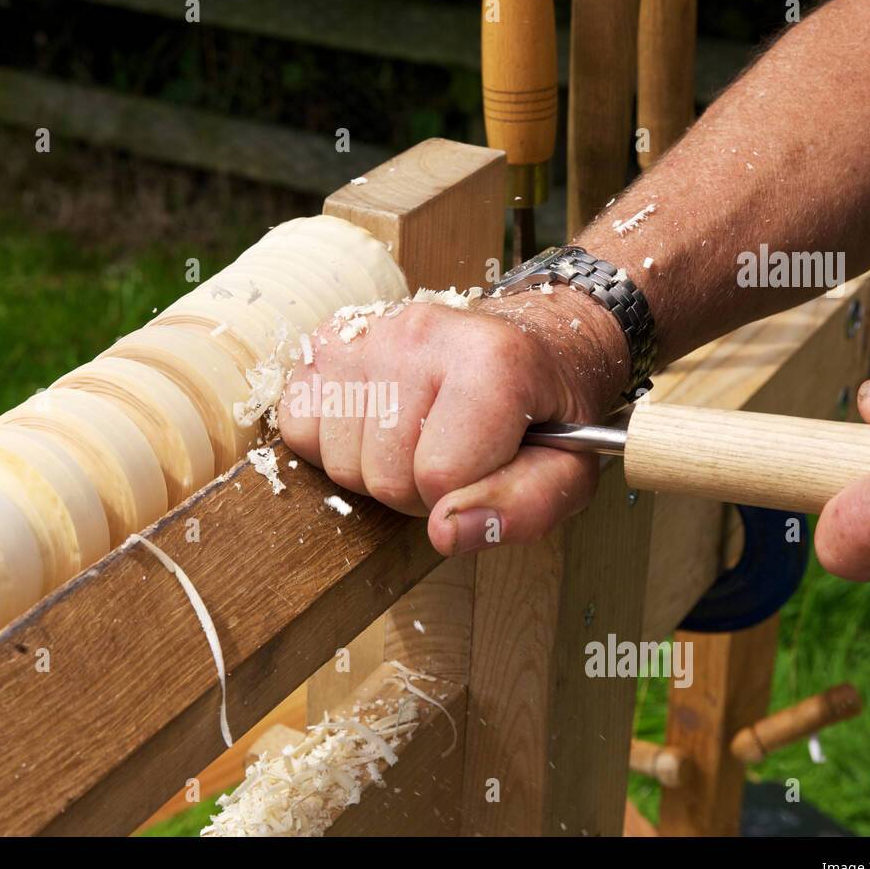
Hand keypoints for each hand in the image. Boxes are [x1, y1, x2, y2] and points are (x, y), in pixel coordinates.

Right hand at [277, 291, 627, 556]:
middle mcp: (420, 334)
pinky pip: (301, 432)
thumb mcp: (568, 469)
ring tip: (418, 438)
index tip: (488, 468)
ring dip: (378, 471)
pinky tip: (377, 422)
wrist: (523, 341)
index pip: (440, 478)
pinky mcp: (325, 342)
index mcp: (491, 361)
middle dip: (420, 489)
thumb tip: (447, 534)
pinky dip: (336, 445)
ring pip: (342, 465)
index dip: (464, 498)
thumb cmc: (542, 410)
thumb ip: (526, 507)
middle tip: (454, 455)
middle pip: (386, 477)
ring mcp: (365, 334)